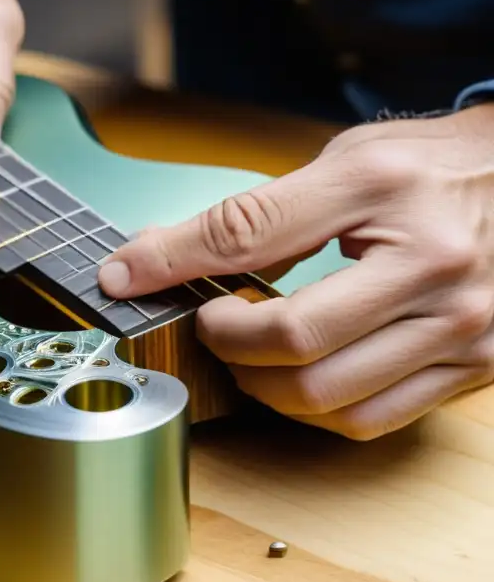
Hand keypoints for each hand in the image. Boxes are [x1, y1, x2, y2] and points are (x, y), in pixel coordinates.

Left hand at [97, 103, 493, 439]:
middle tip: (210, 325)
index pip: (249, 233)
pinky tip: (302, 379)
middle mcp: (430, 263)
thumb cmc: (435, 168)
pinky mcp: (474, 367)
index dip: (171, 262)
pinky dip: (316, 410)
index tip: (123, 277)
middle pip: (291, 339)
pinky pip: (370, 418)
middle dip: (225, 343)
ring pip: (326, 395)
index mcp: (384, 189)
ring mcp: (460, 324)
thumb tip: (163, 253)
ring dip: (263, 386)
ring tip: (251, 355)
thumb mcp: (349, 162)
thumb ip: (259, 211)